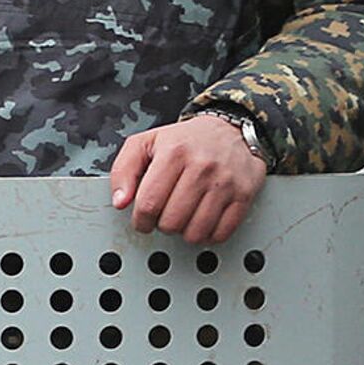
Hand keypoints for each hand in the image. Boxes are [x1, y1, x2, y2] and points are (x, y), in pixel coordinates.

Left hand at [108, 116, 266, 245]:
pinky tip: (202, 220)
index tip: (143, 220)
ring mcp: (224, 182)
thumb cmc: (185, 141)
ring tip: (183, 216)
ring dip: (184, 232)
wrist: (229, 130)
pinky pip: (220, 234)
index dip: (141, 220)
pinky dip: (208, 235)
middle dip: (163, 224)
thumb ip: (124, 170)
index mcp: (174, 152)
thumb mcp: (146, 143)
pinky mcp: (243, 195)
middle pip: (171, 222)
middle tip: (165, 213)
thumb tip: (120, 202)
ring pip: (195, 232)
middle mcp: (201, 167)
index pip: (149, 203)